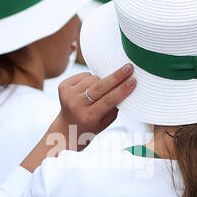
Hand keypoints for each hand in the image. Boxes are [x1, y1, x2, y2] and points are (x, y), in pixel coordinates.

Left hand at [20, 63, 136, 172]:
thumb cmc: (91, 125)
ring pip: (93, 78)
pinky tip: (88, 88)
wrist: (66, 129)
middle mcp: (76, 105)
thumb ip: (114, 106)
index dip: (122, 89)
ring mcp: (68, 95)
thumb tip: (124, 85)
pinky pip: (84, 75)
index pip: (109, 100)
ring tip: (99, 90)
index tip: (133, 80)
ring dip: (100, 80)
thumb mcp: (105, 122)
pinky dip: (90, 79)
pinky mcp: (62, 86)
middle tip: (129, 67)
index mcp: (88, 117)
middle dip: (117, 76)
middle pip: (100, 86)